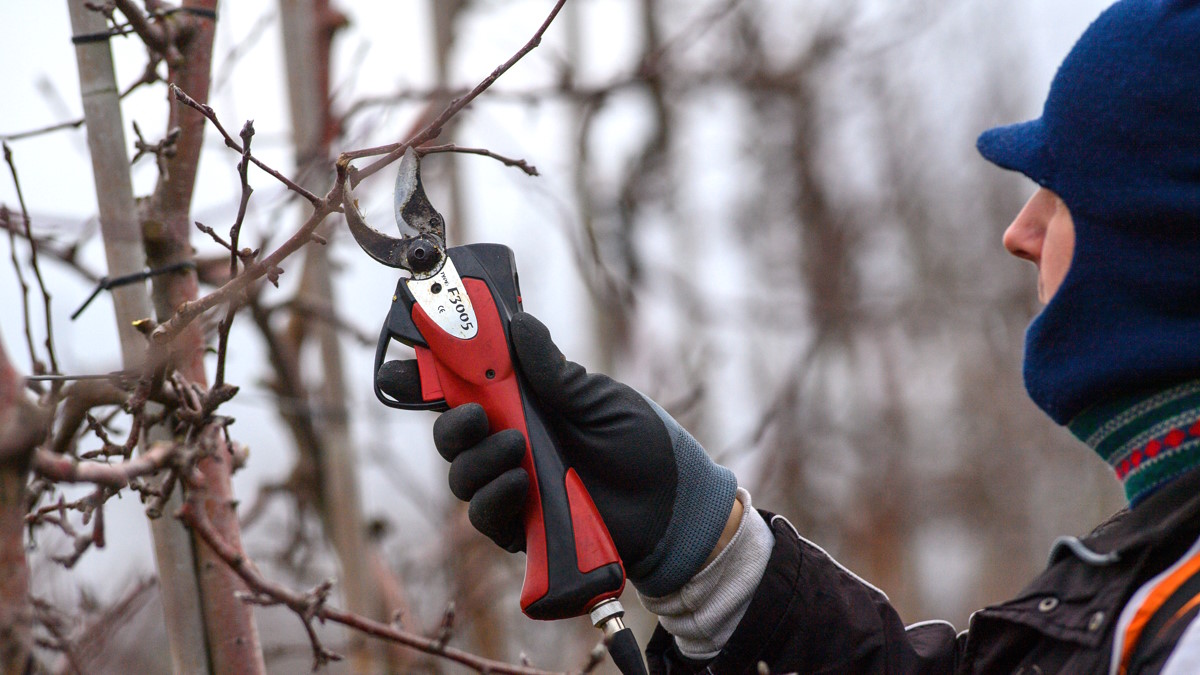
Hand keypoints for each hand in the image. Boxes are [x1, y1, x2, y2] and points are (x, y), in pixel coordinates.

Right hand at [378, 312, 737, 596]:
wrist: (672, 507)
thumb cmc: (640, 445)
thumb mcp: (599, 400)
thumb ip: (554, 372)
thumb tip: (518, 325)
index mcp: (522, 404)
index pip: (463, 388)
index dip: (427, 377)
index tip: (404, 366)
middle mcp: (508, 443)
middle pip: (450, 434)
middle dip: (452, 423)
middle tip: (475, 414)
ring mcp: (511, 485)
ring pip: (461, 475)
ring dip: (478, 460)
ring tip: (516, 448)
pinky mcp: (520, 525)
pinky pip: (484, 515)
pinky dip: (494, 497)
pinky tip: (521, 484)